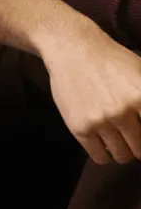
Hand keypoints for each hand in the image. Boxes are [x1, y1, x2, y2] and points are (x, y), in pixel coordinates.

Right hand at [40, 21, 140, 163]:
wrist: (74, 51)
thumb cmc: (112, 61)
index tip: (140, 134)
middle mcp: (124, 112)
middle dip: (139, 147)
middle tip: (135, 142)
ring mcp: (101, 122)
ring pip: (121, 155)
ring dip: (124, 153)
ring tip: (121, 144)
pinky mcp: (80, 128)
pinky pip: (99, 157)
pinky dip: (106, 157)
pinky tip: (105, 148)